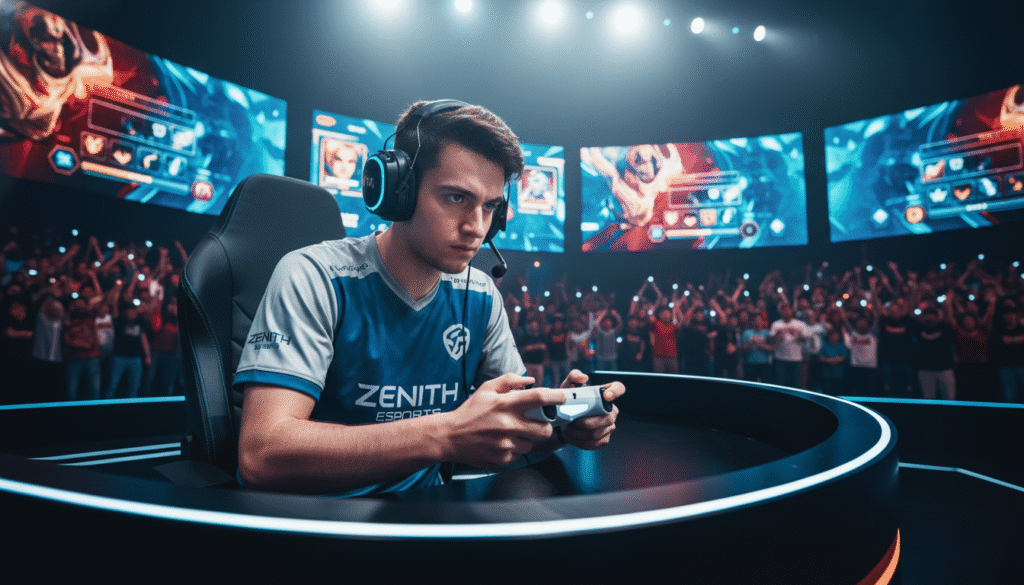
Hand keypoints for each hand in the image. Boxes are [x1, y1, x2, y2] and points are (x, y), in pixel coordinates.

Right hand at [443, 373, 565, 467]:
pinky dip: (513, 448)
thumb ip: (509, 380)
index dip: (556, 396)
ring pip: (532, 443)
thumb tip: (531, 380)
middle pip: (544, 428)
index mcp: (506, 404)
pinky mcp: (503, 458)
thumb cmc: (470, 411)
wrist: (450, 437)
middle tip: (536, 423)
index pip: (539, 398)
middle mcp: (508, 424)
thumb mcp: (486, 389)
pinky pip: (519, 454)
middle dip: (544, 425)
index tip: (562, 397)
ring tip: (510, 433)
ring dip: (526, 438)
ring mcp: (506, 444)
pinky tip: (500, 443)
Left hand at [559, 370, 624, 449]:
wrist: (563, 419)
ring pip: (596, 433)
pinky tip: (571, 436)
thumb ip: (573, 376)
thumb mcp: (567, 386)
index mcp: (605, 393)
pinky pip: (593, 444)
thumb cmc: (569, 401)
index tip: (606, 396)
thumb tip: (583, 377)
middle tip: (570, 421)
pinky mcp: (603, 439)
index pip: (618, 388)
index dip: (615, 392)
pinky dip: (578, 441)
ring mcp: (609, 426)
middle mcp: (611, 410)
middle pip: (606, 418)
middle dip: (585, 422)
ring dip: (578, 433)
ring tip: (567, 428)